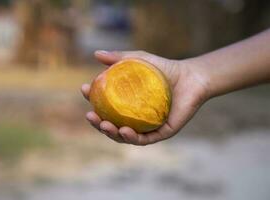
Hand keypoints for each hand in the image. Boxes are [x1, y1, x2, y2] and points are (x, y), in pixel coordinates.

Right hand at [81, 50, 209, 144]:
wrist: (190, 77)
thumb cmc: (164, 68)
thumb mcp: (138, 59)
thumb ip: (118, 57)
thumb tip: (95, 53)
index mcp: (127, 104)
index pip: (106, 106)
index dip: (92, 100)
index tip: (84, 90)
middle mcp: (135, 118)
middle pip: (112, 125)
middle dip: (98, 124)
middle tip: (90, 116)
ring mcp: (147, 127)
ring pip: (125, 136)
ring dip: (111, 134)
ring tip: (104, 125)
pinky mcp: (161, 132)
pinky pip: (145, 139)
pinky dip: (132, 137)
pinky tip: (124, 130)